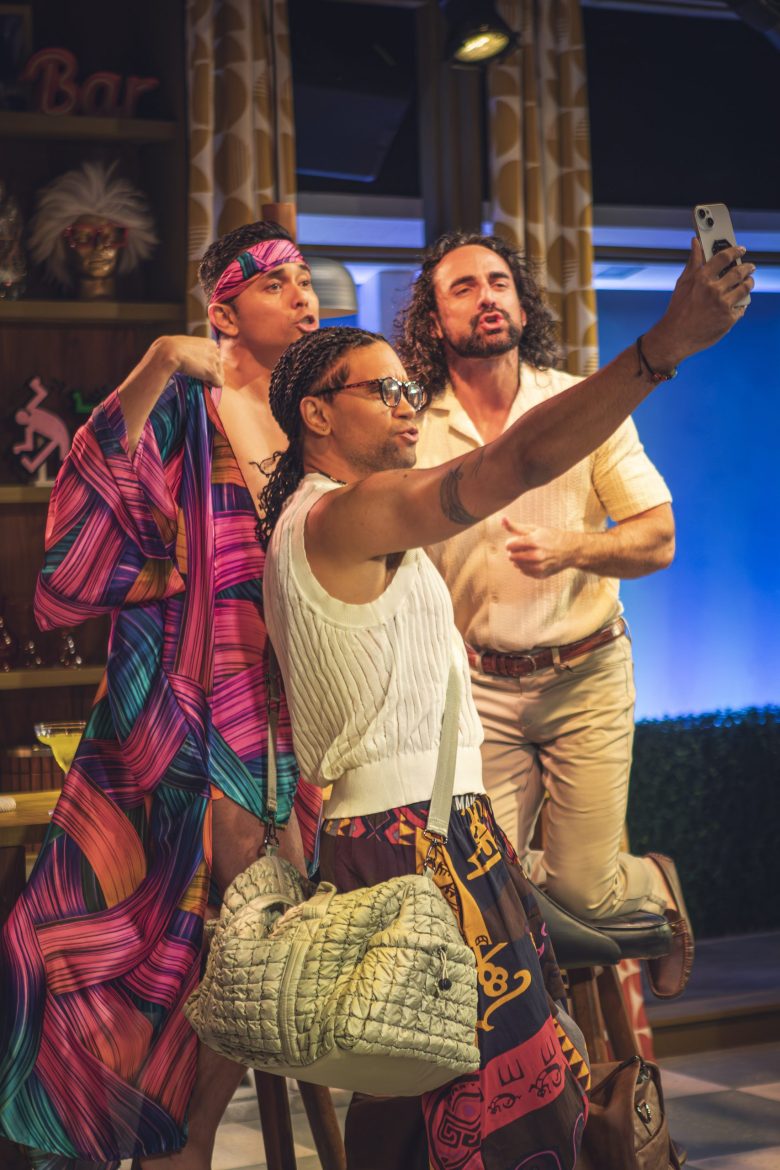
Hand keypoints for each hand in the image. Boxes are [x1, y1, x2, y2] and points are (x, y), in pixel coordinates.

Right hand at [154, 335, 223, 386]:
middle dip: (211, 371)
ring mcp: (214, 361)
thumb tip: (195, 361)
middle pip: (219, 366)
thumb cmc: (172, 349)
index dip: (208, 363)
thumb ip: (195, 351)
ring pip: (219, 374)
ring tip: (198, 377)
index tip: (199, 366)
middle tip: (198, 373)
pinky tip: (203, 382)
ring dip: (210, 378)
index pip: (216, 356)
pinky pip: (219, 383)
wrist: (169, 352)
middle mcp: (215, 350)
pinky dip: (212, 385)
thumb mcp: (187, 345)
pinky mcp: (211, 371)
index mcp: (210, 343)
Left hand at [502, 517, 577, 577]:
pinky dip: (525, 566)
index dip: (511, 542)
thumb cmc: (551, 537)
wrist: (570, 550)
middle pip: (511, 556)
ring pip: (516, 565)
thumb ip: (516, 526)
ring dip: (518, 559)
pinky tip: (533, 561)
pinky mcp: (540, 575)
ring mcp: (539, 567)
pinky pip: (524, 572)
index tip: (517, 540)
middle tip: (523, 547)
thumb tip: (502, 519)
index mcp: (534, 542)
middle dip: (514, 551)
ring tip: (528, 553)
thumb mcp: (534, 529)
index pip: (510, 545)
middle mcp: (536, 556)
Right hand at [645, 239, 754, 367]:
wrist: (676, 337)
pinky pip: (742, 307)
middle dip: (747, 267)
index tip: (740, 250)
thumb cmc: (678, 310)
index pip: (724, 257)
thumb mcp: (682, 283)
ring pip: (745, 288)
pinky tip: (737, 303)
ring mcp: (723, 305)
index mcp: (702, 279)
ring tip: (747, 282)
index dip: (735, 251)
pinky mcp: (729, 319)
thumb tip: (695, 243)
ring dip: (749, 283)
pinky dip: (741, 304)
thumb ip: (693, 262)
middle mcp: (714, 290)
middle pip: (739, 272)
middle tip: (749, 267)